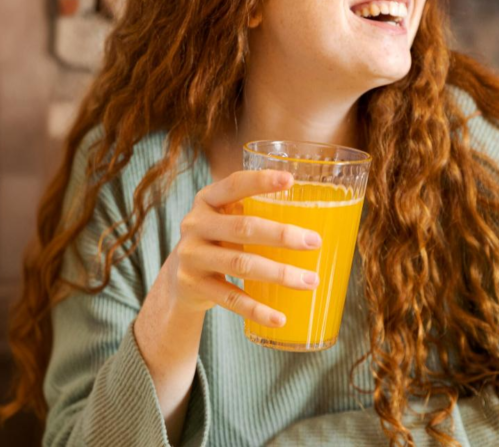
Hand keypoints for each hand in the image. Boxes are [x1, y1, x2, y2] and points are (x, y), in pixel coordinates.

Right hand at [162, 169, 322, 327]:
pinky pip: (230, 299)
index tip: (291, 180)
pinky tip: (280, 317)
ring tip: (310, 281)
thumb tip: (319, 213)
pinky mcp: (192, 285)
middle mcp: (195, 224)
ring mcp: (191, 256)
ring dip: (280, 274)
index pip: (234, 184)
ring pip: (241, 264)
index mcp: (207, 199)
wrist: (179, 277)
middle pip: (242, 227)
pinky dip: (257, 309)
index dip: (261, 181)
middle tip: (315, 242)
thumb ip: (255, 210)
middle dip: (282, 235)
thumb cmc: (219, 239)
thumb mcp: (227, 218)